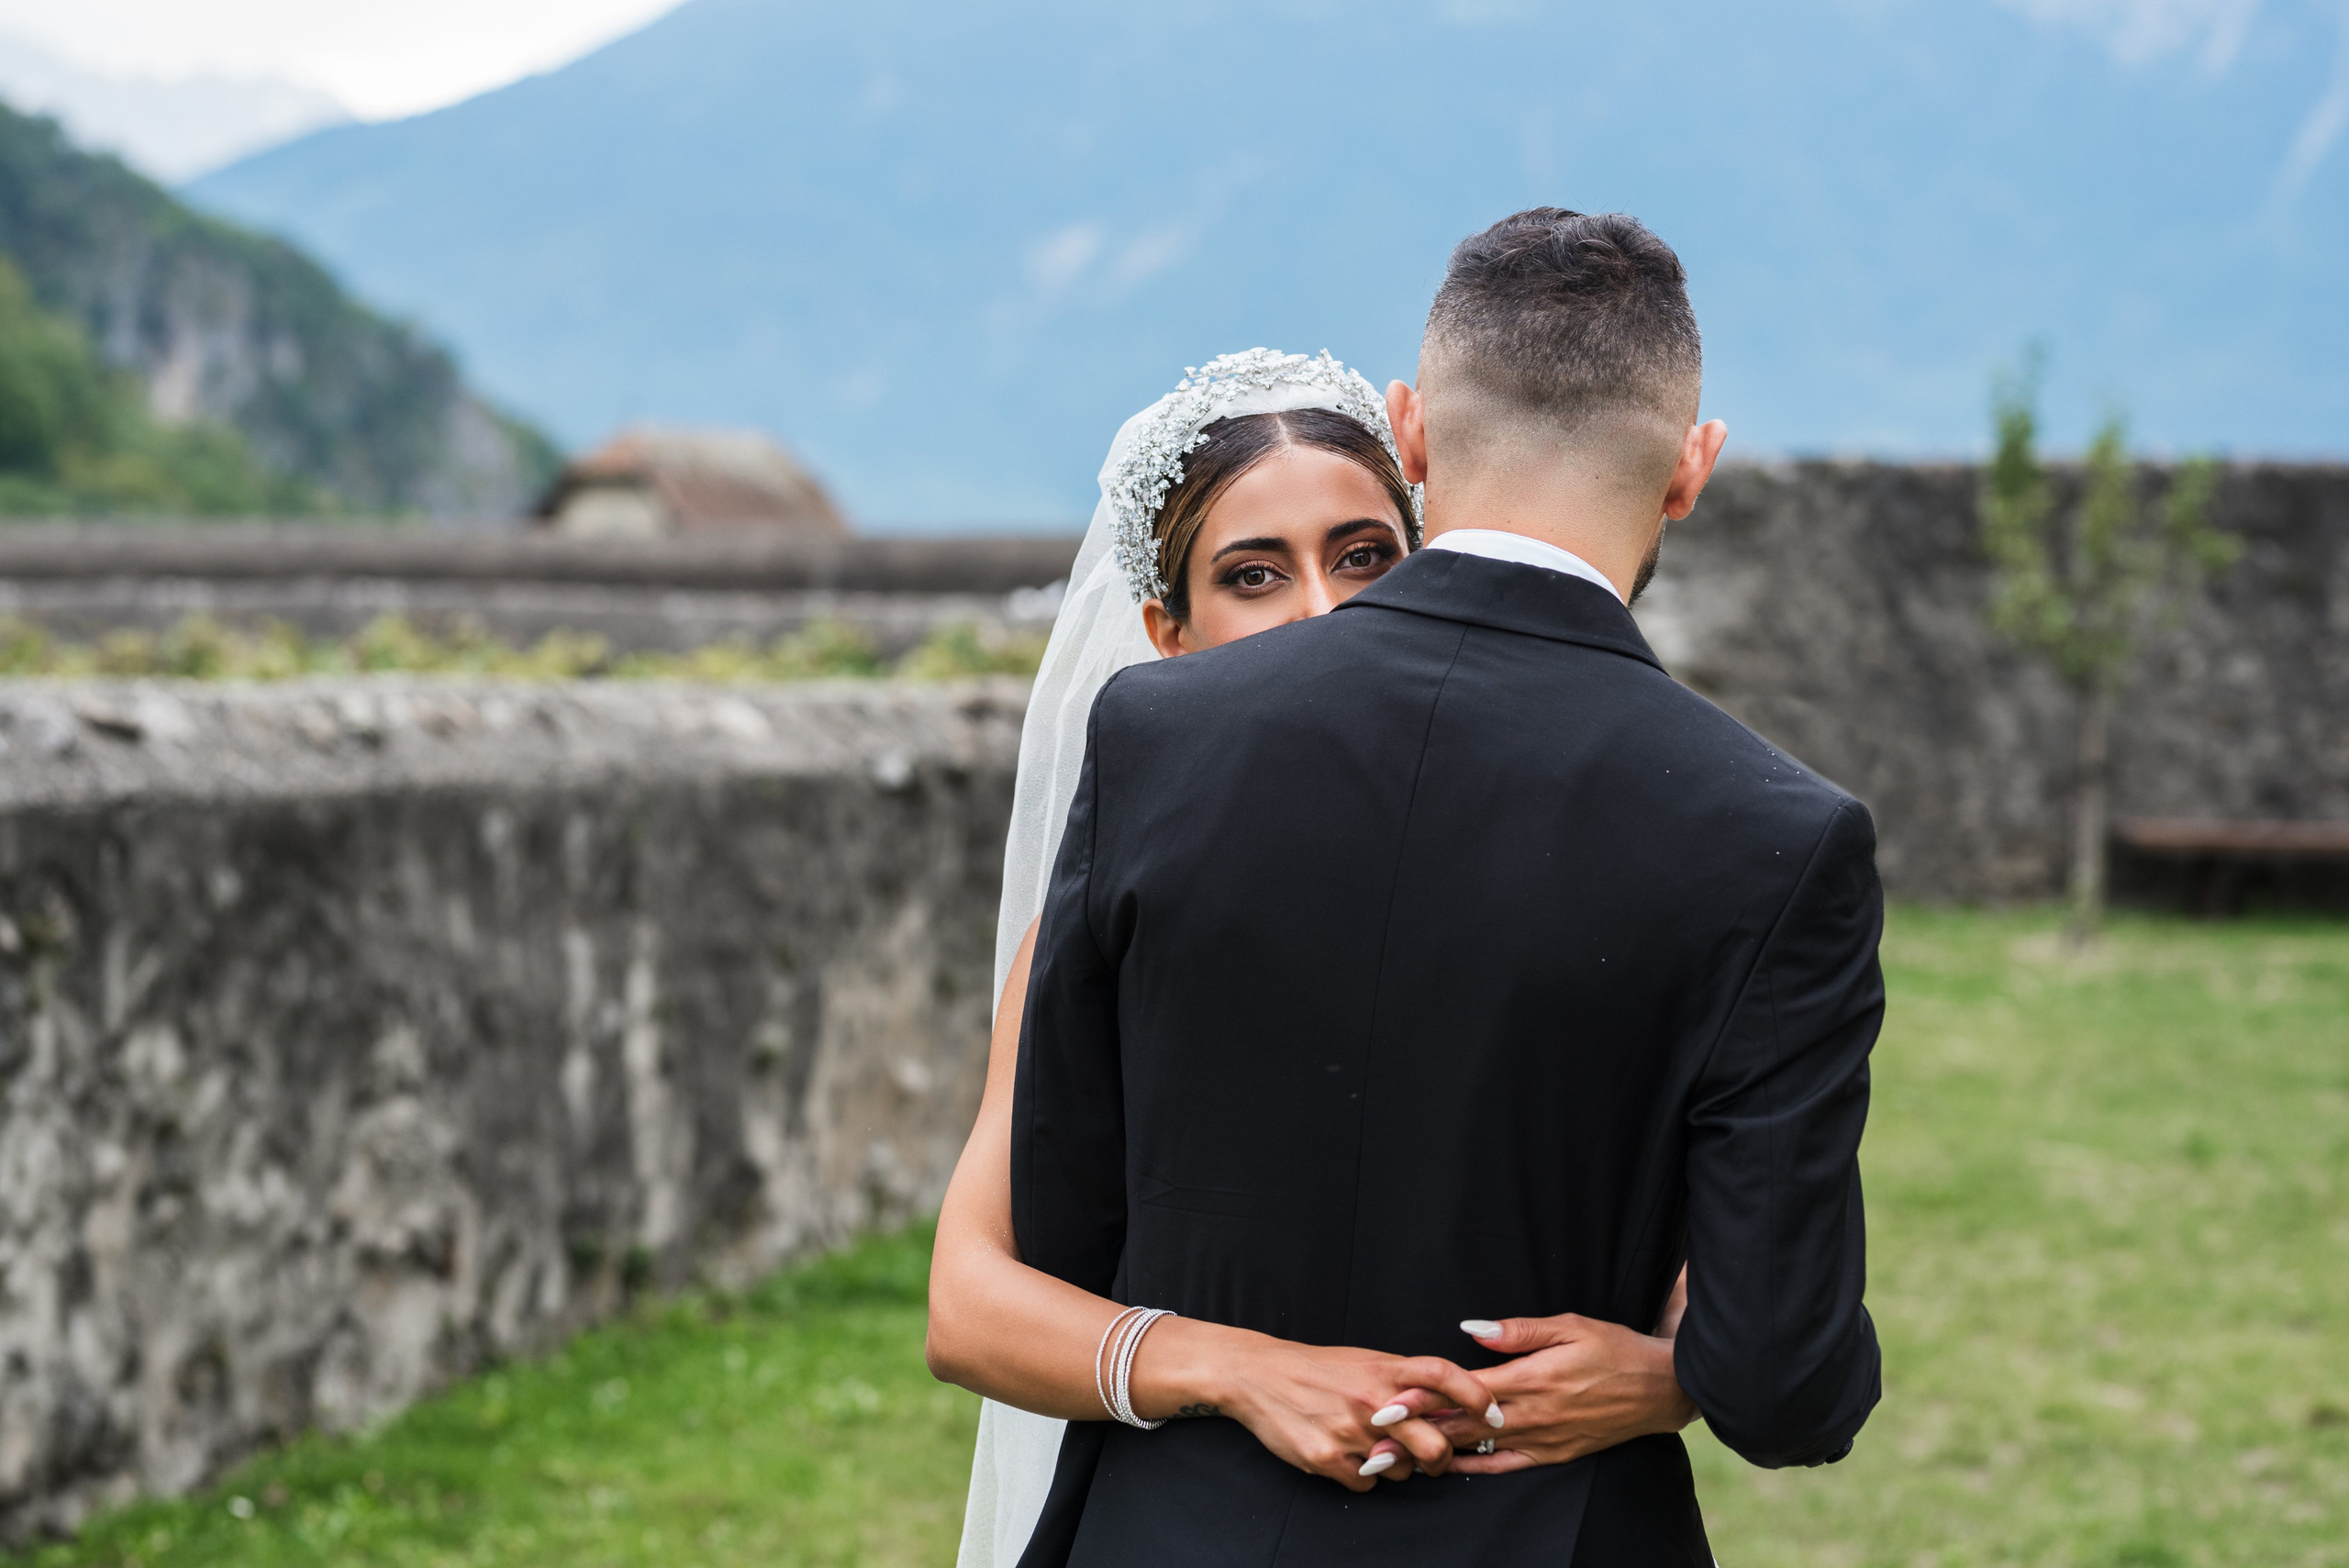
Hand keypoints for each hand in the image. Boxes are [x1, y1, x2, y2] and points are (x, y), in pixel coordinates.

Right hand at [1141, 1323, 1499, 1492]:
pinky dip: (1361, 1474)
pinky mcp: (1326, 1458)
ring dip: (1395, 1466)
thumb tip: (1447, 1404)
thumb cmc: (1318, 1368)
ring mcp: (1349, 1432)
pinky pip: (1365, 1483)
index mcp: (1384, 1369)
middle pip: (1433, 1444)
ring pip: (1400, 1470)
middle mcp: (1372, 1400)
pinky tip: (1344, 1453)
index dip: (1475, 1395)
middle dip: (1441, 1459)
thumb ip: (1403, 1380)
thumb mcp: (1365, 1360)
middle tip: (1435, 1458)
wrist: (1257, 1375)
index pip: (1443, 1375)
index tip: (1493, 1413)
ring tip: (1371, 1446)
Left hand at [1384, 1313, 1695, 1474]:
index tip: (1387, 1404)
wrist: (1660, 1388)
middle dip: (1416, 1433)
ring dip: (1437, 1453)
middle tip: (1374, 1441)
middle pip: (1461, 1426)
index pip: (1462, 1391)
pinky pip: (1508, 1466)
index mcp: (1530, 1379)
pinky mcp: (1556, 1454)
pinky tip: (1452, 1467)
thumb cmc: (1613, 1348)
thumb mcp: (1568, 1325)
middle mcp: (1532, 1414)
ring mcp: (1544, 1439)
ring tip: (1399, 1460)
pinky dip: (1477, 1468)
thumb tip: (1470, 1330)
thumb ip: (1517, 1331)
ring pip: (1479, 1449)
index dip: (1423, 1397)